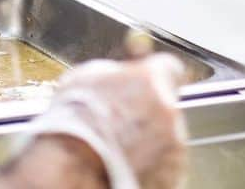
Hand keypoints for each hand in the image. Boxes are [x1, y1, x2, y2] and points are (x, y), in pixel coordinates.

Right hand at [18, 56, 186, 188]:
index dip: (155, 75)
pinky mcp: (171, 176)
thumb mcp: (87, 77)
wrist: (72, 170)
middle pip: (166, 104)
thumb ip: (115, 70)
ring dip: (149, 140)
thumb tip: (121, 69)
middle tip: (120, 121)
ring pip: (166, 136)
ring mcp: (173, 146)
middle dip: (148, 111)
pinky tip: (124, 165)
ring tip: (117, 148)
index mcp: (153, 78)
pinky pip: (164, 166)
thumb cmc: (74, 126)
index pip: (170, 67)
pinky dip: (149, 166)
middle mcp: (169, 110)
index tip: (145, 82)